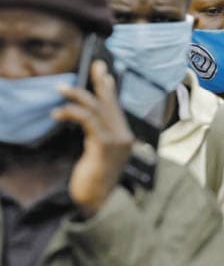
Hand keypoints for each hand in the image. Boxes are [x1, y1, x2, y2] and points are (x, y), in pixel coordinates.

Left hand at [53, 60, 133, 217]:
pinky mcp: (104, 145)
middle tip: (95, 64)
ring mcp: (116, 140)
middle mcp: (124, 136)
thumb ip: (98, 138)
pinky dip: (71, 112)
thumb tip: (87, 120)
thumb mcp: (97, 155)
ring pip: (98, 108)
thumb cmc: (94, 181)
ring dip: (77, 95)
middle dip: (102, 81)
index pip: (117, 108)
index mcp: (124, 138)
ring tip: (60, 88)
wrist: (98, 202)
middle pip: (111, 102)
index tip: (104, 74)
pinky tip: (58, 112)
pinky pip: (87, 120)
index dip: (110, 89)